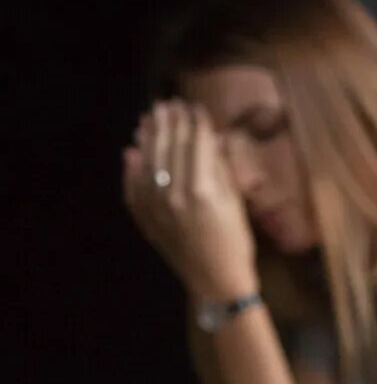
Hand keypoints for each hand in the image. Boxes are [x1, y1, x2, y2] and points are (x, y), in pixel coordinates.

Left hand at [122, 100, 257, 301]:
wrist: (215, 279)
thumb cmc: (236, 242)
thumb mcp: (237, 203)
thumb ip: (221, 169)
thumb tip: (213, 139)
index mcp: (203, 189)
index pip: (197, 145)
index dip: (196, 124)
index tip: (196, 107)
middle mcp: (174, 193)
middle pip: (170, 148)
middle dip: (170, 124)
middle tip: (169, 104)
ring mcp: (155, 205)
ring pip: (148, 161)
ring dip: (148, 138)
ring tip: (149, 118)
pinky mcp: (144, 216)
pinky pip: (133, 186)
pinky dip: (132, 167)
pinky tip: (133, 151)